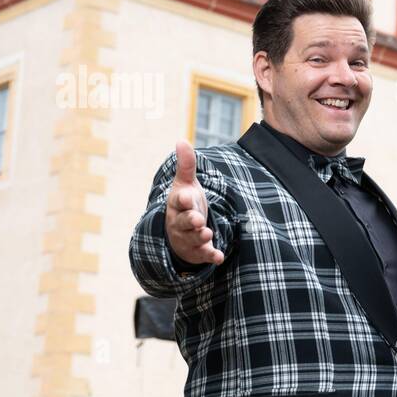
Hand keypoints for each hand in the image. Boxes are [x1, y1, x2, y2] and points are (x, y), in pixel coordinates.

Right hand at [164, 140, 223, 265]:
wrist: (180, 230)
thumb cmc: (185, 204)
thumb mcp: (185, 184)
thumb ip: (186, 165)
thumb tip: (181, 140)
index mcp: (177, 205)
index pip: (179, 201)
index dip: (184, 200)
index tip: (189, 197)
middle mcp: (180, 222)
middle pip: (183, 223)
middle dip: (190, 221)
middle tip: (198, 220)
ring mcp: (188, 238)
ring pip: (192, 240)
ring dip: (200, 238)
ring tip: (208, 234)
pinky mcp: (198, 251)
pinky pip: (203, 255)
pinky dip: (210, 256)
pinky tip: (219, 257)